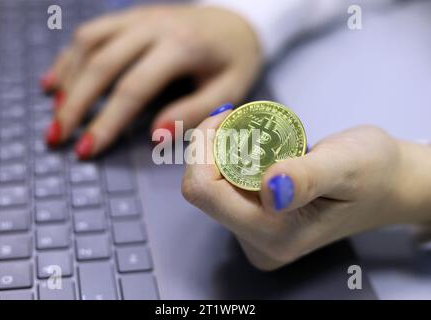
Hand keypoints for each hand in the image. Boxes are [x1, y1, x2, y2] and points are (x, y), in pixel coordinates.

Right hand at [42, 4, 261, 158]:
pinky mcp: (131, 16)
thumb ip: (192, 112)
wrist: (238, 21)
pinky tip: (56, 81)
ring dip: (67, 80)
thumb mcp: (227, 91)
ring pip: (88, 44)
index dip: (106, 122)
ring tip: (56, 114)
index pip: (132, 88)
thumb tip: (153, 135)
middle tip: (56, 137)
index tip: (87, 150)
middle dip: (75, 104)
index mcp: (181, 46)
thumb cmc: (235, 61)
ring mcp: (139, 17)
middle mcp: (153, 26)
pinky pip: (91, 32)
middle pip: (101, 65)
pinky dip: (69, 57)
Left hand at [182, 109, 430, 269]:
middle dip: (212, 147)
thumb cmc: (373, 172)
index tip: (228, 117)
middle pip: (203, 189)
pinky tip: (252, 146)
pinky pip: (222, 188)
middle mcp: (257, 243)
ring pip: (210, 187)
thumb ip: (308, 178)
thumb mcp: (347, 165)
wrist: (385, 185)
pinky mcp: (255, 223)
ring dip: (221, 152)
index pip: (204, 192)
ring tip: (250, 131)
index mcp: (274, 235)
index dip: (205, 149)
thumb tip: (271, 190)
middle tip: (238, 118)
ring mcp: (254, 236)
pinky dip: (230, 160)